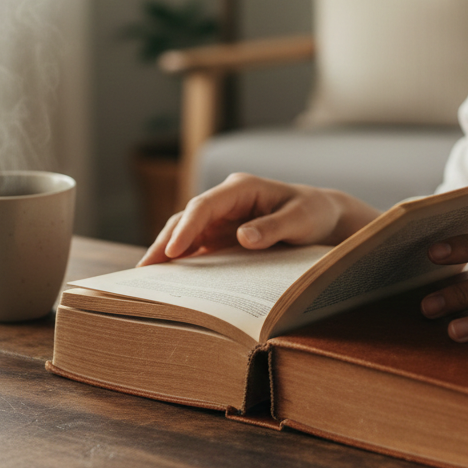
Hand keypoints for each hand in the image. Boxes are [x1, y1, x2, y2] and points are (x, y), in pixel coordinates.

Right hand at [137, 172, 379, 265]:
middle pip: (187, 217)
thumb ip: (273, 227)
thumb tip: (243, 237)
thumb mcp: (300, 219)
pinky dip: (181, 259)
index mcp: (242, 188)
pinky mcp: (222, 234)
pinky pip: (197, 245)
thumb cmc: (313, 213)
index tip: (173, 251)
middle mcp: (226, 199)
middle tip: (145, 269)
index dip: (186, 227)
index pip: (204, 205)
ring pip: (186, 231)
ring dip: (167, 251)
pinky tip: (168, 279)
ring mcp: (222, 217)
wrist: (322, 217)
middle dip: (165, 241)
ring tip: (146, 278)